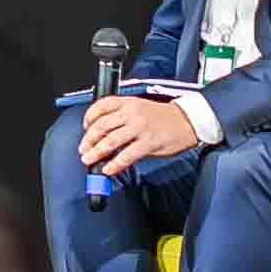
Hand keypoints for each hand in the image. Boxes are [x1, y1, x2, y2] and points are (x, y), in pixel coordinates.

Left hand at [78, 90, 196, 178]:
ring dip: (96, 152)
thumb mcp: (140, 108)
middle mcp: (132, 113)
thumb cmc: (164, 117)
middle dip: (88, 140)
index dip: (88, 118)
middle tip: (83, 150)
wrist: (187, 121)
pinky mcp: (148, 143)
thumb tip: (103, 134)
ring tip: (89, 160)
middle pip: (101, 126)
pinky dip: (114, 164)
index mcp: (128, 102)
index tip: (84, 128)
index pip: (100, 107)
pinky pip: (126, 155)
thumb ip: (122, 118)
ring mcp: (140, 128)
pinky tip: (108, 169)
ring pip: (110, 141)